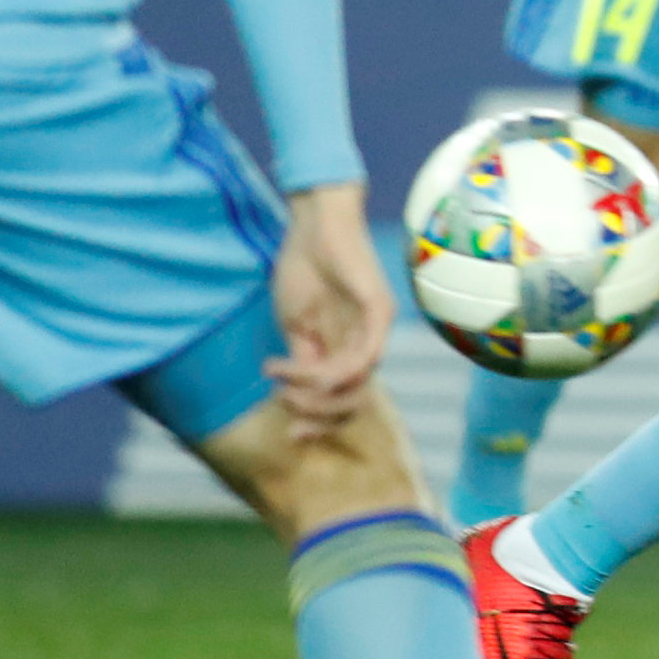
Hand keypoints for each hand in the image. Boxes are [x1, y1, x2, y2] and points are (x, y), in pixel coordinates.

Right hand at [269, 183, 392, 437]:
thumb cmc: (304, 269)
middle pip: (354, 404)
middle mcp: (367, 346)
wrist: (314, 225)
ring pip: (354, 386)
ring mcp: (376, 330)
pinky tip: (289, 365)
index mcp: (348, 351)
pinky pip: (361, 359)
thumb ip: (304, 362)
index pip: (346, 403)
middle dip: (316, 416)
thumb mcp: (296, 325)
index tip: (289, 433)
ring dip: (311, 392)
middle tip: (282, 402)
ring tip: (279, 377)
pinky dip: (321, 372)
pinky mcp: (379, 312)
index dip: (321, 424)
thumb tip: (298, 399)